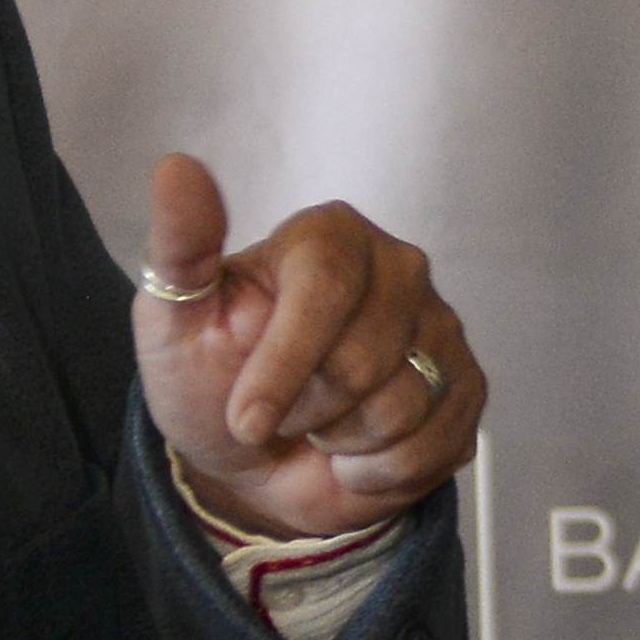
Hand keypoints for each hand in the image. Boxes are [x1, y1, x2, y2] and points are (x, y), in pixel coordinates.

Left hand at [137, 155, 483, 542]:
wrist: (255, 460)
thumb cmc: (214, 381)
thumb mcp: (174, 321)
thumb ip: (179, 246)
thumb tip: (176, 168)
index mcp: (331, 237)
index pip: (327, 289)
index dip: (286, 365)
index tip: (245, 418)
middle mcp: (399, 270)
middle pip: (364, 360)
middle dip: (308, 410)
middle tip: (283, 410)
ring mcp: (441, 329)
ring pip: (403, 408)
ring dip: (343, 442)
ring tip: (322, 426)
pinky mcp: (466, 389)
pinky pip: (435, 445)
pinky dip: (381, 471)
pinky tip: (358, 451)